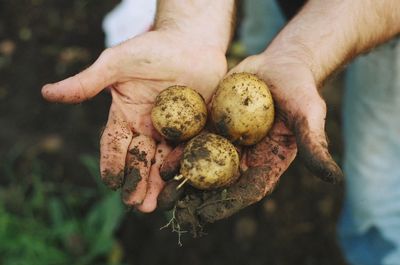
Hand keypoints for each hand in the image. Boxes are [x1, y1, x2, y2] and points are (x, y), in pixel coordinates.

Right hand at [42, 30, 226, 211]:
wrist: (191, 41)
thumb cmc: (151, 48)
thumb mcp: (117, 63)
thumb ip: (88, 81)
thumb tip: (47, 93)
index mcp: (126, 115)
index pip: (114, 144)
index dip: (112, 163)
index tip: (112, 182)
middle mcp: (147, 127)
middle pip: (139, 159)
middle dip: (136, 182)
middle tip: (135, 204)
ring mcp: (172, 130)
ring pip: (162, 161)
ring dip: (157, 184)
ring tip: (153, 205)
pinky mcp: (195, 128)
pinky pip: (188, 151)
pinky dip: (184, 168)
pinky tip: (182, 185)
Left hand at [158, 52, 342, 229]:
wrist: (279, 66)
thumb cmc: (299, 90)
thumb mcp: (309, 115)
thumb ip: (315, 146)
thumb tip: (334, 178)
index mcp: (267, 164)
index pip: (245, 192)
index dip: (225, 204)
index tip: (204, 214)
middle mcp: (244, 158)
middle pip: (218, 184)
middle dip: (196, 197)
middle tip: (174, 208)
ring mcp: (226, 143)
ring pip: (202, 165)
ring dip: (182, 178)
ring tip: (162, 187)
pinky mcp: (213, 125)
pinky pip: (194, 140)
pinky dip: (179, 151)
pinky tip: (162, 159)